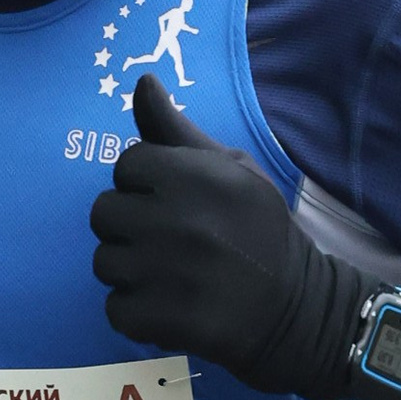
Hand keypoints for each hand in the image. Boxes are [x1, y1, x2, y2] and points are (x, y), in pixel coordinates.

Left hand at [89, 76, 357, 399]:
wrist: (297, 308)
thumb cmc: (260, 231)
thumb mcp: (233, 169)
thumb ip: (177, 131)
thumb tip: (142, 81)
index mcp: (195, 175)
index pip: (127, 165)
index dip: (144, 185)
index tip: (173, 204)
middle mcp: (177, 220)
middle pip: (103, 213)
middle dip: (128, 227)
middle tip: (166, 243)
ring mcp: (165, 273)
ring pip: (104, 263)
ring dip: (130, 273)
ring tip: (169, 277)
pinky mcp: (161, 319)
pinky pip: (115, 310)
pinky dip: (136, 314)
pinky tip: (169, 307)